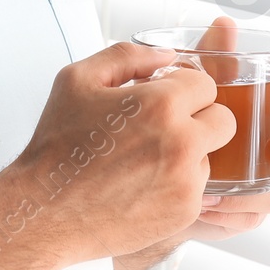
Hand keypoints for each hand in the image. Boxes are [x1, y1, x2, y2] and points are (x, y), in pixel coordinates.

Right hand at [11, 41, 235, 265]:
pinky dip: (178, 185)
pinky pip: (200, 189)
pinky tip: (143, 184)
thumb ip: (127, 56)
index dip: (183, 89)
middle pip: (224, 120)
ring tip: (146, 159)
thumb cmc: (58, 145)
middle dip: (200, 118)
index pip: (206, 84)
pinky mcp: (184, 213)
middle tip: (165, 127)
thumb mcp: (78, 79)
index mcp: (160, 104)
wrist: (45, 211)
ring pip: (211, 156)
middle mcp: (181, 143)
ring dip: (189, 153)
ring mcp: (186, 182)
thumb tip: (166, 56)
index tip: (163, 99)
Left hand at [190, 16, 269, 240]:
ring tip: (224, 189)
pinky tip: (210, 205)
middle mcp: (269, 142)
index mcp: (264, 106)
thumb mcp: (192, 81)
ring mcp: (261, 176)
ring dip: (260, 190)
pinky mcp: (244, 207)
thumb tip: (224, 23)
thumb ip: (210, 54)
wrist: (146, 167)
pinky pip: (254, 214)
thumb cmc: (177, 115)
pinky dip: (234, 211)